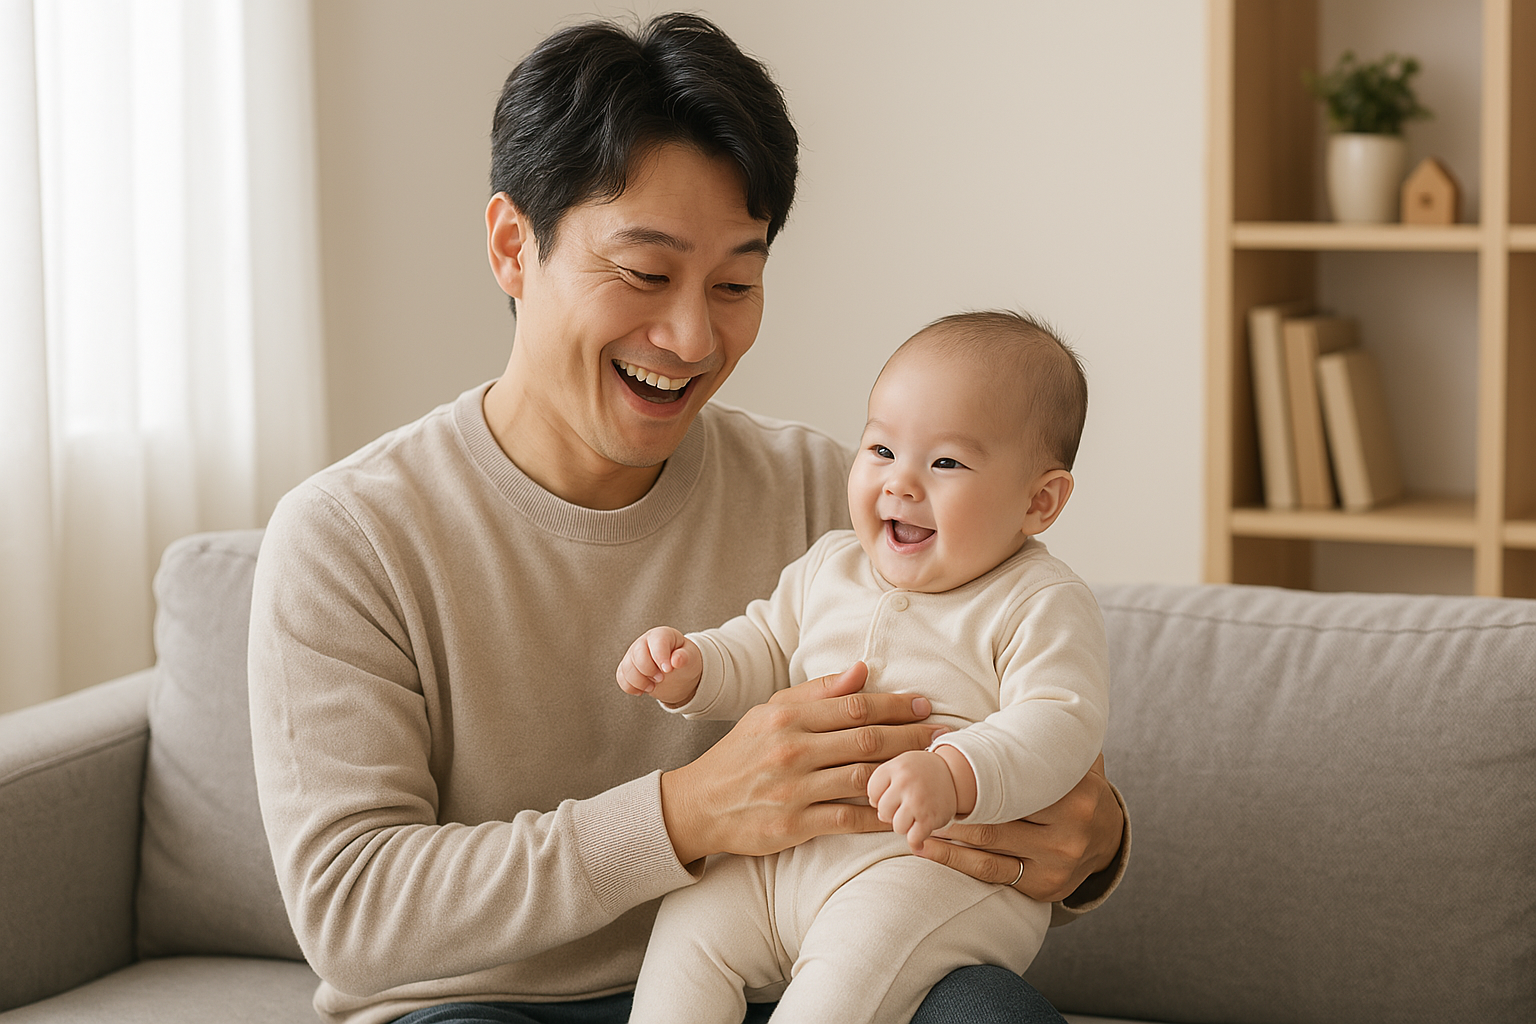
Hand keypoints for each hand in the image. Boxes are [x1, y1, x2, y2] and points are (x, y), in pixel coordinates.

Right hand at [616, 627, 700, 704]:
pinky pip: (621, 678)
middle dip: (649, 671)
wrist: (677, 670)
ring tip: (653, 686)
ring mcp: (633, 655)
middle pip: (637, 655)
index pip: (656, 642)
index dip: (660, 657)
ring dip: (640, 682)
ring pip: (627, 668)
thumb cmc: (683, 659)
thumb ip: (685, 657)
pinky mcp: (627, 668)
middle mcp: (644, 642)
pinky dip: (631, 687)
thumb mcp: (691, 657)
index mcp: (661, 635)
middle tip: (662, 679)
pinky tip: (642, 690)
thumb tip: (676, 660)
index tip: (668, 670)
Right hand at [659, 663, 944, 864]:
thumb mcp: (769, 712)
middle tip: (943, 734)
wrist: (698, 804)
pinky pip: (848, 820)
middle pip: (866, 739)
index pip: (854, 705)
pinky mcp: (793, 825)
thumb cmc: (740, 754)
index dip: (895, 705)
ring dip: (902, 773)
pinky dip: (879, 816)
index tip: (924, 705)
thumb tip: (862, 669)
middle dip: (911, 735)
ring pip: (862, 777)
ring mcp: (792, 789)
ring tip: (932, 770)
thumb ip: (817, 691)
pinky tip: (904, 811)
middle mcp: (791, 749)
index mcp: (787, 716)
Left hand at [867, 750, 956, 852]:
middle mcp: (906, 783)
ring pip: (897, 826)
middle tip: (904, 807)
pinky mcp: (930, 818)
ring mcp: (918, 801)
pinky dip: (916, 841)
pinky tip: (919, 837)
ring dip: (905, 825)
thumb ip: (883, 785)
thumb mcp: (900, 766)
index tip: (892, 795)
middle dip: (892, 813)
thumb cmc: (921, 773)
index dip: (880, 797)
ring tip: (914, 817)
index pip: (872, 792)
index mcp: (896, 768)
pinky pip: (913, 838)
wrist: (954, 773)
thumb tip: (879, 815)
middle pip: (883, 811)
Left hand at [915, 752, 1122, 901]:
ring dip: (947, 832)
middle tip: (918, 791)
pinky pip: (991, 872)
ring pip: (989, 845)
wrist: (1108, 841)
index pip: (1018, 783)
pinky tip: (927, 848)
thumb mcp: (1076, 761)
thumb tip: (1034, 694)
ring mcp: (1056, 863)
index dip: (976, 775)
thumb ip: (1056, 736)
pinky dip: (954, 860)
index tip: (941, 764)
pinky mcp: (1043, 887)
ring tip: (914, 817)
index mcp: (1078, 794)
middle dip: (955, 803)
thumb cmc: (1077, 790)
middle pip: (999, 814)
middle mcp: (1070, 830)